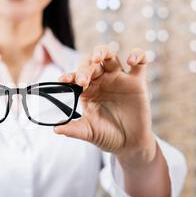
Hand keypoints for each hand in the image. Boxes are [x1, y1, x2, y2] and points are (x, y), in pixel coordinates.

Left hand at [54, 46, 156, 161]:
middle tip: (82, 80)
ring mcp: (119, 78)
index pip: (76, 77)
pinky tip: (131, 60)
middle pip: (91, 64)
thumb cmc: (106, 135)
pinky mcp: (137, 81)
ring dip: (103, 52)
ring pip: (110, 56)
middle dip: (85, 69)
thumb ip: (72, 129)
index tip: (63, 80)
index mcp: (87, 90)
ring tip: (97, 57)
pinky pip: (140, 62)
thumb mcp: (87, 132)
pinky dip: (137, 55)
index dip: (69, 76)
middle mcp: (101, 81)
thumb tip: (55, 129)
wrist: (128, 144)